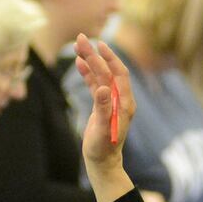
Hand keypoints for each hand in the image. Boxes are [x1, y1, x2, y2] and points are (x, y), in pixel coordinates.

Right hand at [72, 34, 136, 201]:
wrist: (102, 163)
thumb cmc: (103, 149)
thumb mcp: (102, 129)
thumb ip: (103, 108)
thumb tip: (103, 88)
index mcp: (124, 103)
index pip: (118, 74)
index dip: (110, 58)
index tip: (99, 44)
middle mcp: (120, 99)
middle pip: (107, 71)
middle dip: (95, 55)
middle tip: (80, 38)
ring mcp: (111, 101)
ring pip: (100, 75)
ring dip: (90, 61)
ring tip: (77, 46)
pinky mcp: (101, 105)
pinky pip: (95, 84)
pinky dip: (88, 74)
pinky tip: (79, 63)